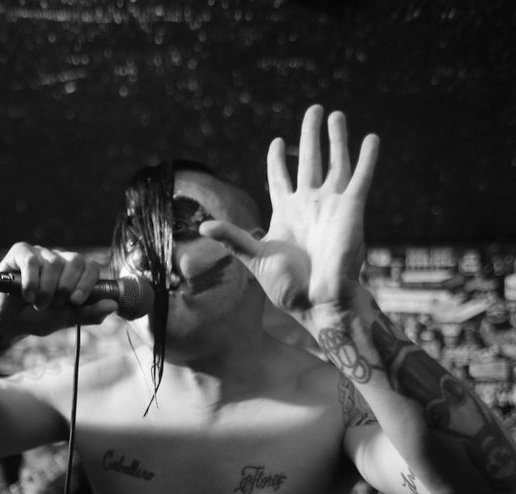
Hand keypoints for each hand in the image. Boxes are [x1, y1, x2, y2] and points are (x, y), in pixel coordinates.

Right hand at [0, 242, 118, 335]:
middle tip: (56, 303)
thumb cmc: (39, 318)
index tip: (76, 300)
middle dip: (67, 287)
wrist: (9, 322)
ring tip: (39, 303)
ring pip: (54, 263)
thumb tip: (113, 305)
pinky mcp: (20, 252)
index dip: (87, 283)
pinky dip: (31, 281)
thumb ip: (89, 313)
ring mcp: (41, 254)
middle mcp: (60, 260)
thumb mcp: (66, 319)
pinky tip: (27, 295)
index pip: (91, 268)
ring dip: (47, 289)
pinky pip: (32, 260)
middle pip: (76, 260)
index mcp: (75, 274)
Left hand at [200, 106, 378, 318]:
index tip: (276, 141)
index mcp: (286, 214)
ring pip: (336, 163)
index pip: (280, 179)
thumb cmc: (287, 287)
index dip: (278, 160)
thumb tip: (202, 226)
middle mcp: (309, 205)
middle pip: (310, 161)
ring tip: (336, 114)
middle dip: (310, 136)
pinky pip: (361, 178)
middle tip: (313, 110)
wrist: (318, 301)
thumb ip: (233, 238)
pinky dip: (366, 158)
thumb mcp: (256, 259)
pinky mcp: (352, 209)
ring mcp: (331, 205)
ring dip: (337, 138)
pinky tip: (371, 138)